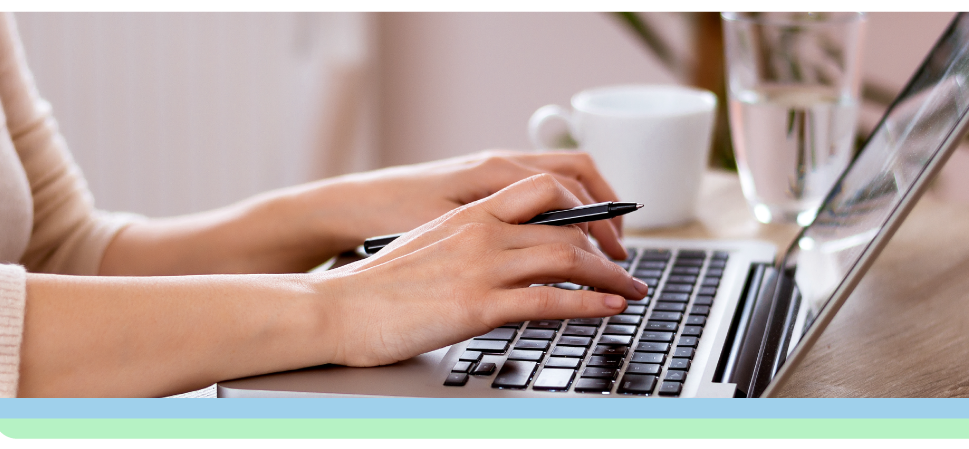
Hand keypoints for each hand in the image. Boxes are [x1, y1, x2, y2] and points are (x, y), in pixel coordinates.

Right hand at [315, 174, 647, 366]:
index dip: (585, 206)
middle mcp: (482, 232)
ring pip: (566, 258)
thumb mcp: (432, 246)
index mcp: (471, 213)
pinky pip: (549, 300)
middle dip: (606, 247)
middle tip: (626, 265)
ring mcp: (481, 268)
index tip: (603, 229)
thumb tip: (506, 256)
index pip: (545, 189)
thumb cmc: (377, 285)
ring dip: (610, 276)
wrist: (336, 307)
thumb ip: (474, 243)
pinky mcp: (477, 305)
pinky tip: (610, 307)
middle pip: (566, 227)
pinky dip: (590, 304)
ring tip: (632, 289)